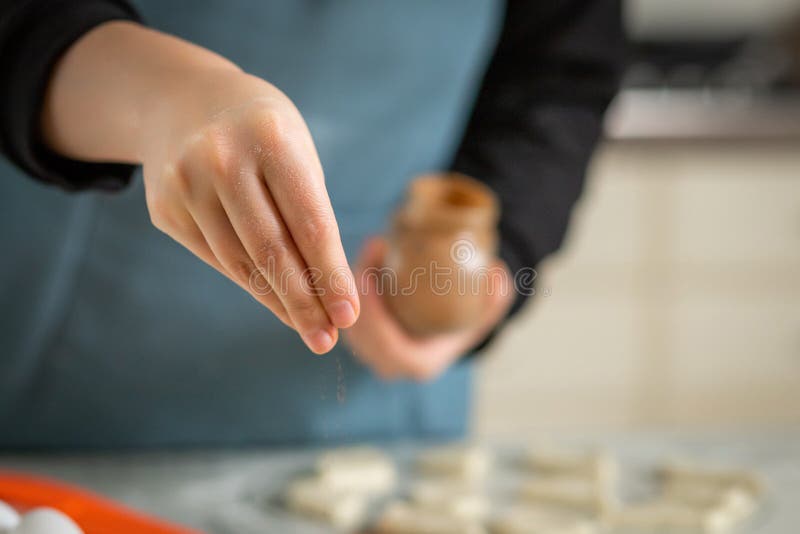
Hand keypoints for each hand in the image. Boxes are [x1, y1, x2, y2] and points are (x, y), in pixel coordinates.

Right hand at [139, 70, 358, 353]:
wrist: (183, 101)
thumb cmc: (263, 134)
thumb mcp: (297, 152)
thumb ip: (309, 214)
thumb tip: (325, 292)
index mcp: (271, 138)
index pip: (310, 224)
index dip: (331, 276)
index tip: (349, 315)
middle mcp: (222, 159)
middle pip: (271, 251)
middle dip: (304, 303)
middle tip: (326, 340)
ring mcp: (186, 184)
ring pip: (240, 263)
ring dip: (278, 302)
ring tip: (308, 329)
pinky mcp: (165, 208)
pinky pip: (216, 257)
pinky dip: (249, 283)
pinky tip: (274, 301)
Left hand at [344, 238, 514, 380]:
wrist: (451, 329)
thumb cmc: (467, 318)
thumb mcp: (486, 310)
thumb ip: (496, 296)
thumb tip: (497, 274)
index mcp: (417, 364)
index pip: (384, 342)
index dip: (372, 311)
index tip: (370, 274)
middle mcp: (389, 365)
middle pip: (358, 333)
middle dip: (354, 294)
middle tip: (364, 254)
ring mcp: (371, 354)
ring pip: (346, 324)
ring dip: (346, 290)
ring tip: (363, 253)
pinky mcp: (360, 340)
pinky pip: (340, 317)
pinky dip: (342, 292)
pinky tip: (352, 261)